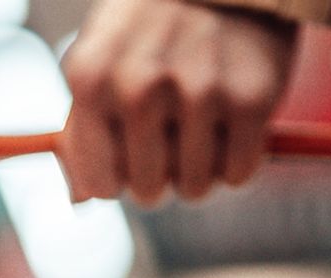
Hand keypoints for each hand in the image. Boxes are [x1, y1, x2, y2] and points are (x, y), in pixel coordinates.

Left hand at [59, 0, 300, 204]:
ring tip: (203, 127)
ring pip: (195, 188)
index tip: (130, 161)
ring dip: (201, 171)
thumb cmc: (151, 25)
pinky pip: (238, 174)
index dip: (117, 179)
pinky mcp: (250, 99)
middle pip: (147, 190)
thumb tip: (80, 200)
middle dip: (161, 176)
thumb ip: (84, 129)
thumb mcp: (102, 60)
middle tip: (173, 140)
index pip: (98, 181)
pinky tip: (233, 124)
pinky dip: (239, 161)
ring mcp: (198, 91)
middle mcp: (140, 86)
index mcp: (91, 79)